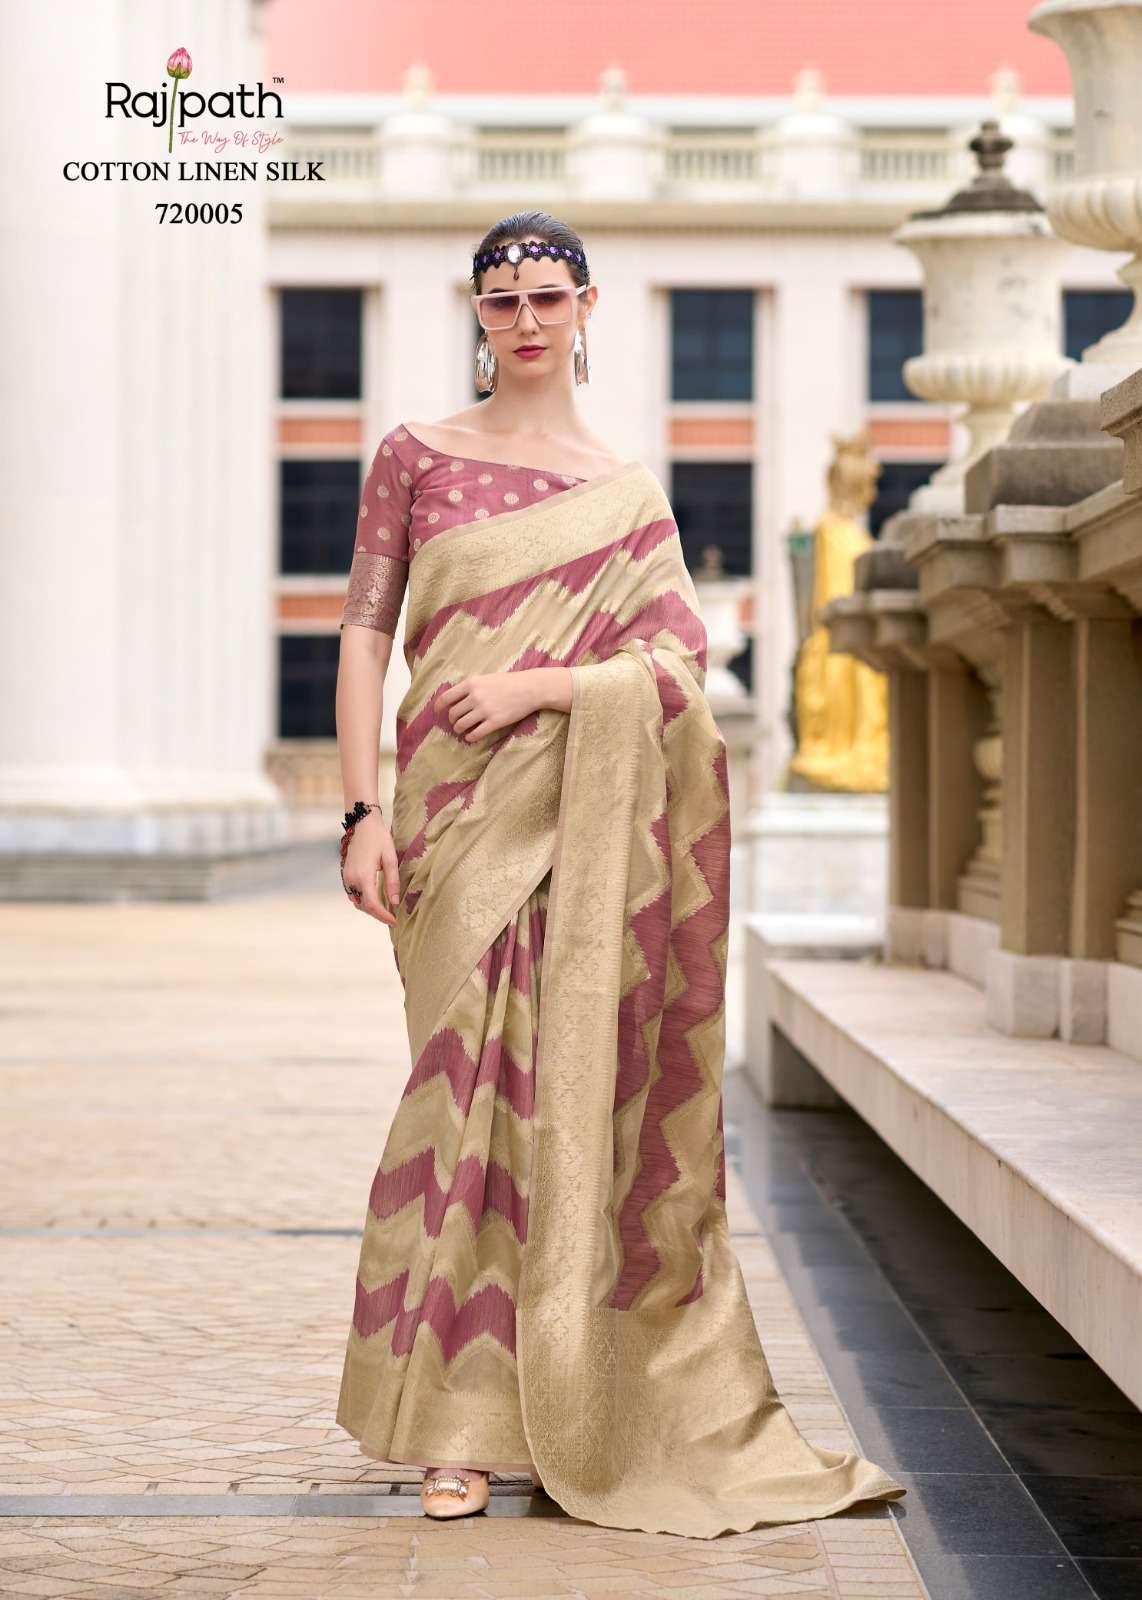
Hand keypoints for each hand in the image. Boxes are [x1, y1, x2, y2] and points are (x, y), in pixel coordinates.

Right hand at [341, 811, 400, 925]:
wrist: (362, 823)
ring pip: (356, 901)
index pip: (372, 904)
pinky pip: (352, 893)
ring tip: (384, 910)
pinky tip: (373, 898)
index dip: (383, 916)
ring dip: (369, 908)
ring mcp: (346, 877)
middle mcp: (351, 879)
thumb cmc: (378, 838)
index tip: (394, 921)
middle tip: (391, 917)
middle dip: (377, 914)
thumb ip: (392, 881)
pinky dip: (362, 900)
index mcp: (363, 876)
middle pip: (363, 906)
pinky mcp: (345, 874)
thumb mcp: (390, 858)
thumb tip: (394, 902)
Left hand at [436, 670, 549, 742]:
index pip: (447, 697)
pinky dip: (470, 738)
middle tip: (456, 722)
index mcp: (471, 684)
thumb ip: (471, 687)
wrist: (530, 688)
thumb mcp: (486, 678)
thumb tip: (455, 698)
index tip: (437, 711)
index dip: (439, 706)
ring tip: (462, 730)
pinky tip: (471, 737)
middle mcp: (475, 697)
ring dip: (459, 729)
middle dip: (453, 720)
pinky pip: (476, 734)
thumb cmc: (509, 682)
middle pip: (453, 713)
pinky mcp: (495, 722)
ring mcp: (485, 710)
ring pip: (462, 725)